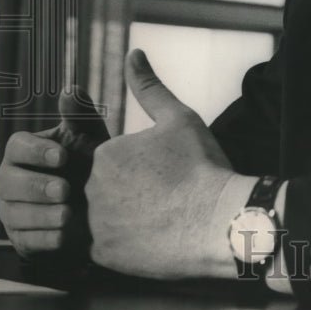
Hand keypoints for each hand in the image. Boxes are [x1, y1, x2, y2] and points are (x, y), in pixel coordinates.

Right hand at [0, 89, 108, 260]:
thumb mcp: (89, 137)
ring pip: (15, 214)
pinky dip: (45, 239)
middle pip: (8, 182)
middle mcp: (11, 180)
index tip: (63, 155)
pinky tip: (64, 235)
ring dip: (41, 215)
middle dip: (36, 186)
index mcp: (24, 151)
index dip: (37, 151)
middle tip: (64, 189)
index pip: (17, 146)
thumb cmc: (92, 162)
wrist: (104, 205)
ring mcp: (13, 212)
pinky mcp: (23, 240)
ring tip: (68, 213)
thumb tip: (70, 89)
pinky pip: (26, 242)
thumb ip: (79, 114)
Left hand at [86, 49, 241, 279]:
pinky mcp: (103, 255)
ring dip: (121, 219)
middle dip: (127, 194)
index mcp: (104, 154)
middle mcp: (90, 188)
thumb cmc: (203, 167)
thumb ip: (149, 86)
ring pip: (99, 218)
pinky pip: (101, 248)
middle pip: (101, 189)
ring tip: (156, 220)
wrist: (220, 221)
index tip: (163, 176)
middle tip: (163, 199)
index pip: (109, 160)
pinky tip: (149, 239)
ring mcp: (94, 224)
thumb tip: (134, 54)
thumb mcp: (179, 118)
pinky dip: (122, 243)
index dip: (138, 168)